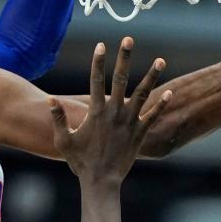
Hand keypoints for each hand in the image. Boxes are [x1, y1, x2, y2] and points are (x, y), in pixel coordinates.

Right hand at [49, 38, 170, 185]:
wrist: (101, 182)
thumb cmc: (80, 162)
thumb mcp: (64, 141)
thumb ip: (58, 119)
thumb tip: (50, 100)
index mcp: (96, 112)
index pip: (96, 80)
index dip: (98, 62)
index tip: (101, 45)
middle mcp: (115, 113)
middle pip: (121, 79)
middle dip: (124, 58)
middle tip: (129, 39)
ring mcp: (129, 123)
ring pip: (143, 94)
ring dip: (152, 76)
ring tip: (160, 60)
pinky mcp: (140, 134)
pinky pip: (153, 116)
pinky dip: (161, 104)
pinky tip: (170, 92)